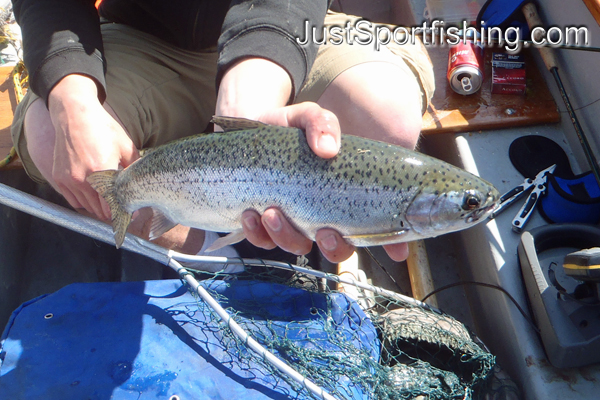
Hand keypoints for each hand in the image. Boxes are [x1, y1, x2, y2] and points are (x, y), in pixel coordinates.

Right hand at [47, 75, 137, 219]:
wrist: (74, 115)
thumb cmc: (103, 129)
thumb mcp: (126, 147)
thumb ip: (134, 170)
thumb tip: (142, 188)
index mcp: (102, 170)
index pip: (113, 205)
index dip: (124, 211)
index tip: (132, 213)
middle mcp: (83, 178)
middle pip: (100, 210)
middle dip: (113, 212)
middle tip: (123, 208)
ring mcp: (69, 179)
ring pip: (87, 207)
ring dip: (99, 208)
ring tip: (110, 202)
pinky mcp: (59, 178)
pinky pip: (74, 200)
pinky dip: (84, 202)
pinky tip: (94, 196)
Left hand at [217, 59, 408, 262]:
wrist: (244, 131)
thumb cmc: (284, 127)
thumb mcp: (306, 116)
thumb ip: (321, 124)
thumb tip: (328, 149)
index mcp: (342, 191)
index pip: (374, 221)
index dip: (390, 241)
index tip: (398, 251)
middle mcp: (321, 212)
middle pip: (338, 247)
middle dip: (334, 247)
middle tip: (325, 231)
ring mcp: (293, 221)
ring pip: (298, 246)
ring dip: (287, 236)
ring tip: (272, 212)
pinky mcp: (264, 226)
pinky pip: (264, 241)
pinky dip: (258, 233)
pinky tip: (251, 213)